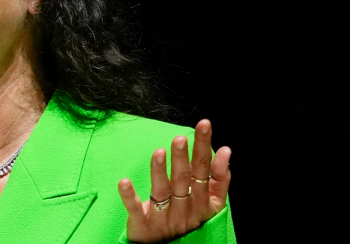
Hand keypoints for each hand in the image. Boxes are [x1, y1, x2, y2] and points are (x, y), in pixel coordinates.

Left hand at [117, 119, 230, 242]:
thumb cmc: (189, 219)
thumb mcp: (209, 202)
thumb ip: (219, 178)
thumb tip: (225, 150)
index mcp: (202, 201)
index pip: (205, 170)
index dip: (204, 148)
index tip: (203, 125)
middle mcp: (185, 209)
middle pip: (183, 180)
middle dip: (182, 159)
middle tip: (179, 138)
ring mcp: (164, 217)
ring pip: (162, 192)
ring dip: (159, 172)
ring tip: (158, 152)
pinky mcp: (144, 225)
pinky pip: (136, 209)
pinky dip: (130, 197)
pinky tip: (124, 182)